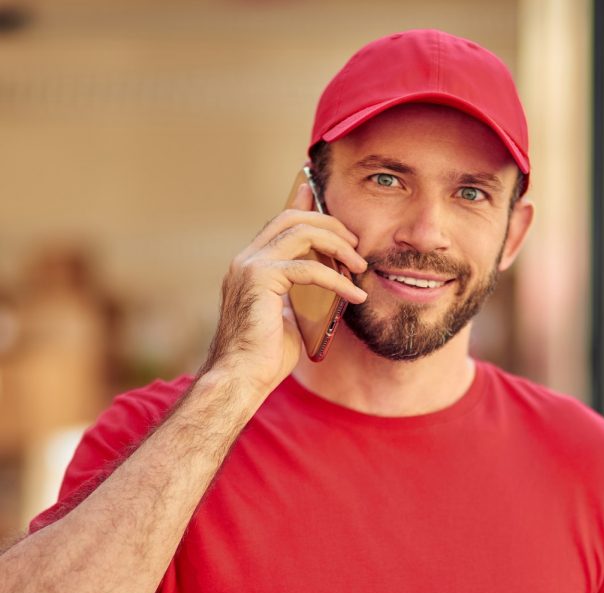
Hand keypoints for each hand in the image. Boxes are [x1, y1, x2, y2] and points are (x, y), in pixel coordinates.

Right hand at [200, 182, 367, 396]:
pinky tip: (355, 295)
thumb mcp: (288, 315)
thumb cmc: (265, 355)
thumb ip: (299, 293)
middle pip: (292, 219)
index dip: (306, 207)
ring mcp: (250, 266)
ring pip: (301, 233)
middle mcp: (246, 259)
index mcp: (250, 265)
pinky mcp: (260, 280)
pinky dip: (338, 280)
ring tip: (360, 266)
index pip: (280, 223)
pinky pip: (309, 269)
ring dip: (338, 245)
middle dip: (330, 224)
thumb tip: (326, 281)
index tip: (333, 205)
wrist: (242, 377)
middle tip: (356, 243)